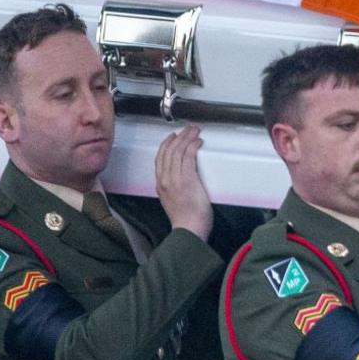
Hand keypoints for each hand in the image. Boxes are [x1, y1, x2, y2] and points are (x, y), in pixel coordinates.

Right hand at [154, 124, 210, 238]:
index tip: (172, 137)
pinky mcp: (188, 180)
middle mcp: (165, 179)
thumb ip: (172, 189)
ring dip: (187, 138)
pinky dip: (193, 146)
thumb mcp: (172, 202)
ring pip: (179, 151)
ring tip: (194, 131)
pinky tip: (198, 142)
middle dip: (179, 137)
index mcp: (160, 184)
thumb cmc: (185, 220)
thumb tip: (179, 181)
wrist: (188, 230)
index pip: (160, 158)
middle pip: (168, 151)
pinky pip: (189, 157)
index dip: (166, 144)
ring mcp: (175, 179)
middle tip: (187, 129)